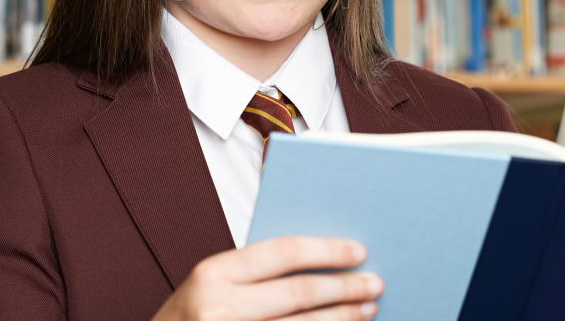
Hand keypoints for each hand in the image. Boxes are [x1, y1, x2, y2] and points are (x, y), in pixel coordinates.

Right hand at [151, 235, 382, 319]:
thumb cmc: (189, 319)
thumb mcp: (211, 287)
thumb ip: (254, 273)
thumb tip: (320, 258)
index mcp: (213, 273)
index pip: (282, 253)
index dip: (326, 250)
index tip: (359, 250)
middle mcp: (218, 308)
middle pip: (298, 293)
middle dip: (344, 288)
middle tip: (375, 283)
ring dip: (341, 319)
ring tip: (367, 311)